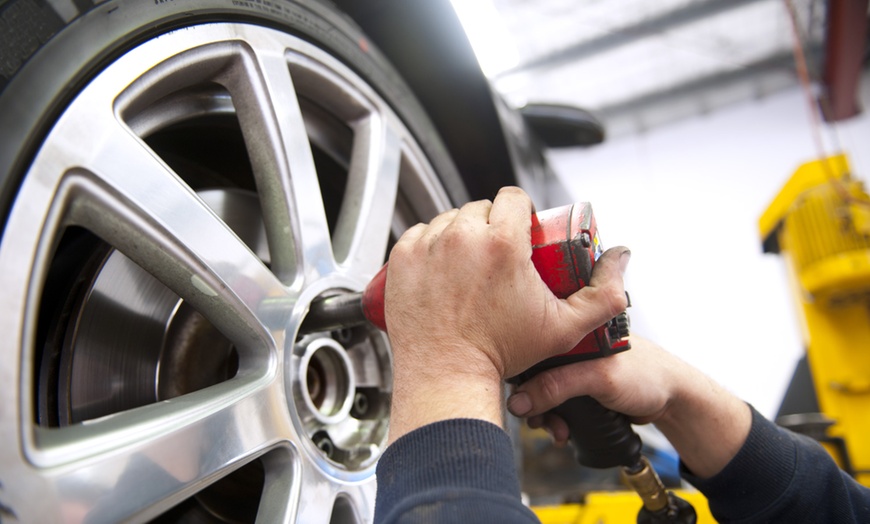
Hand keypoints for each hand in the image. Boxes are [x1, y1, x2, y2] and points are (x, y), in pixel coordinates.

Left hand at [384, 186, 629, 442]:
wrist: (447, 376)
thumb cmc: (500, 354)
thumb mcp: (564, 328)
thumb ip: (603, 295)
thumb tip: (621, 260)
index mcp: (502, 242)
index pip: (512, 197)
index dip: (520, 212)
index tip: (520, 232)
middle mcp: (461, 236)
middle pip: (480, 208)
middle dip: (491, 226)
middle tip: (497, 257)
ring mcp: (427, 246)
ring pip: (449, 219)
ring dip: (461, 234)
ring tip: (470, 266)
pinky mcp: (401, 259)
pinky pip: (420, 234)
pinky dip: (431, 245)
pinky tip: (443, 268)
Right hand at [508, 335, 751, 477]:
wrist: (675, 400)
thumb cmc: (648, 376)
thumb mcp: (599, 378)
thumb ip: (558, 386)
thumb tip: (520, 401)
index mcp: (575, 330)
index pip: (535, 347)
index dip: (521, 373)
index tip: (518, 398)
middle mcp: (572, 346)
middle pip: (536, 373)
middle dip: (534, 401)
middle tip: (539, 421)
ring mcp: (577, 367)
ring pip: (545, 390)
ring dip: (546, 414)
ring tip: (556, 430)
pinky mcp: (583, 387)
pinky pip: (559, 401)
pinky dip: (557, 417)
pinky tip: (563, 430)